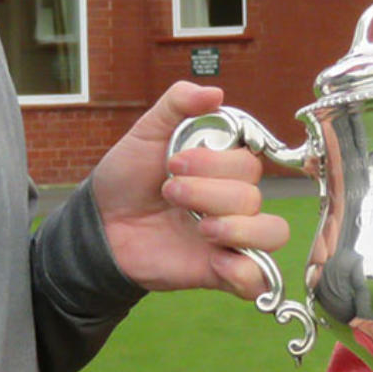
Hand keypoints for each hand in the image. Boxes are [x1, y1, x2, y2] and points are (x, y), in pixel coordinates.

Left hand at [91, 81, 289, 299]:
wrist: (100, 225)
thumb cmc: (126, 177)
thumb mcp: (146, 132)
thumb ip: (177, 104)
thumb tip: (215, 93)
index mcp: (223, 167)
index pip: (249, 162)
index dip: (217, 163)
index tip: (174, 162)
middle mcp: (233, 200)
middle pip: (254, 195)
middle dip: (209, 193)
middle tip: (169, 192)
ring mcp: (230, 237)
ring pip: (272, 232)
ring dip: (238, 228)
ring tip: (201, 228)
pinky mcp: (220, 271)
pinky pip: (258, 279)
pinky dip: (245, 272)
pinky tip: (215, 261)